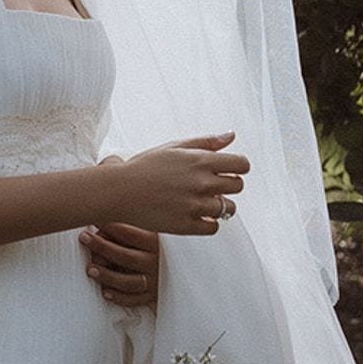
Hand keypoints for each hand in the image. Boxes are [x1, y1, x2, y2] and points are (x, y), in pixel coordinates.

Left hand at [80, 222, 159, 306]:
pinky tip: (104, 292)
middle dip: (102, 247)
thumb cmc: (164, 244)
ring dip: (107, 276)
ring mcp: (155, 281)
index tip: (93, 218)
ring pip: (128, 282)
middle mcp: (156, 262)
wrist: (189, 267)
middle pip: (125, 256)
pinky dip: (119, 297)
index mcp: (157, 242)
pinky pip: (134, 300)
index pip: (129, 233)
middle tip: (84, 238)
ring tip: (90, 269)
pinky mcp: (153, 296)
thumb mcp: (154, 230)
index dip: (108, 225)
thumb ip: (132, 226)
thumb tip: (104, 218)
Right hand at [115, 132, 247, 234]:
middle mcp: (202, 183)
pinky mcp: (188, 225)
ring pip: (228, 209)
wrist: (120, 191)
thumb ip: (206, 142)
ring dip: (218, 206)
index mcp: (201, 160)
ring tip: (199, 201)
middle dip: (227, 185)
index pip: (242, 165)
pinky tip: (194, 214)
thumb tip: (231, 136)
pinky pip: (214, 227)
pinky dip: (207, 222)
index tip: (227, 170)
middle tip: (209, 186)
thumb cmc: (145, 167)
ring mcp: (196, 206)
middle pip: (238, 186)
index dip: (237, 167)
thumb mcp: (174, 147)